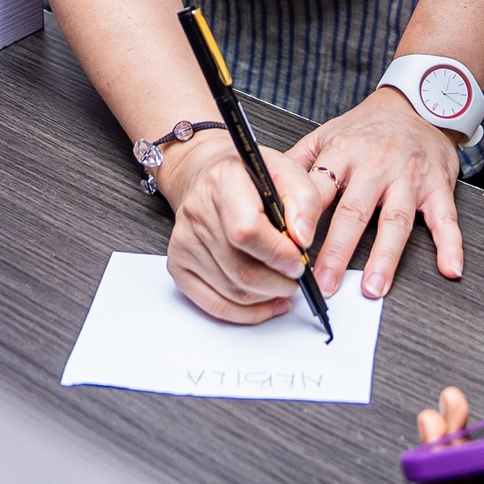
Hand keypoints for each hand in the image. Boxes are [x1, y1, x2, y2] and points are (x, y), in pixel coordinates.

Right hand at [158, 133, 328, 322]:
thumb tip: (303, 239)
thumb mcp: (287, 170)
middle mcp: (197, 212)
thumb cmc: (249, 174)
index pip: (246, 231)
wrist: (207, 174)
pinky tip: (266, 304)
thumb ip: (304, 200)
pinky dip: (245, 313)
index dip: (277, 254)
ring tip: (285, 286)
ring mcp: (184, 242)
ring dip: (266, 298)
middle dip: (278, 282)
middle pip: (240, 268)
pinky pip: (213, 304)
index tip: (299, 260)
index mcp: (223, 182)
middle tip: (297, 278)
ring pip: (230, 290)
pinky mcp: (179, 265)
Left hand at [290, 87, 463, 297]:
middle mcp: (375, 164)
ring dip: (386, 257)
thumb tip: (262, 192)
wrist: (417, 102)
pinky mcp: (438, 185)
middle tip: (325, 285)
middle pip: (355, 211)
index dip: (304, 221)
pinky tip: (450, 268)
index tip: (292, 250)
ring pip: (396, 219)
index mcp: (342, 152)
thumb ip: (296, 165)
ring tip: (373, 288)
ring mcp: (409, 176)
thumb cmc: (367, 127)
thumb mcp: (326, 134)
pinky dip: (451, 244)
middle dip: (338, 251)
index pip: (318, 191)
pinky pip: (445, 217)